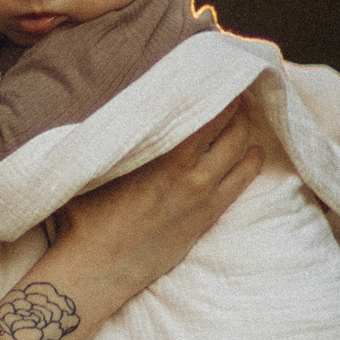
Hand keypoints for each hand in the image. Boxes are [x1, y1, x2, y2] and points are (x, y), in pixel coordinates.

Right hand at [54, 94, 267, 311]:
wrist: (98, 267)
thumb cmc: (86, 213)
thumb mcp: (97, 163)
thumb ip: (117, 133)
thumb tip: (122, 104)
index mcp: (164, 152)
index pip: (205, 108)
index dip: (216, 87)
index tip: (218, 72)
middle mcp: (190, 170)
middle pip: (231, 124)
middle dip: (237, 104)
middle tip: (235, 89)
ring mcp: (203, 195)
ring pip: (241, 150)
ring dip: (245, 130)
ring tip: (243, 116)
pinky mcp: (207, 217)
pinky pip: (242, 182)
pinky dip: (250, 162)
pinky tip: (252, 152)